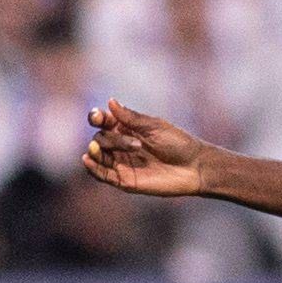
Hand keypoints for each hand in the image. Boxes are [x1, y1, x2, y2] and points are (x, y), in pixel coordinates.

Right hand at [82, 98, 211, 197]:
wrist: (194, 167)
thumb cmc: (178, 143)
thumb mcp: (154, 127)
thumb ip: (131, 118)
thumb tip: (110, 102)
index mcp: (127, 128)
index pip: (103, 122)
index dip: (97, 118)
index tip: (98, 116)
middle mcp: (121, 145)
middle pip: (101, 138)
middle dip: (112, 139)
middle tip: (137, 145)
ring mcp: (122, 163)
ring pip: (98, 155)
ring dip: (95, 151)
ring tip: (95, 148)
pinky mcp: (124, 180)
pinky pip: (102, 175)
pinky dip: (92, 168)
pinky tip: (87, 159)